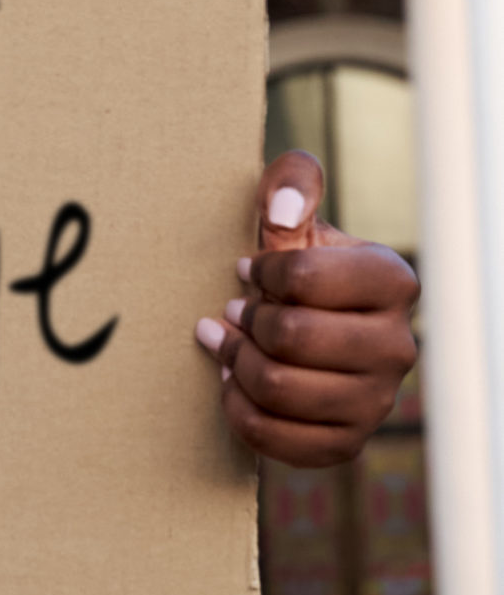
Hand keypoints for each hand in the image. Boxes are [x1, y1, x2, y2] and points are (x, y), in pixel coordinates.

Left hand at [195, 149, 418, 463]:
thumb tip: (282, 210)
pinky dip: (239, 408)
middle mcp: (398, 345)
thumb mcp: (293, 211)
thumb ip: (291, 182)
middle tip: (233, 309)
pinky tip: (231, 381)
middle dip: (247, 319)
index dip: (262, 272)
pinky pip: (277, 439)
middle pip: (292, 337)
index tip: (247, 268)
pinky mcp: (348, 443)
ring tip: (226, 340)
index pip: (304, 277)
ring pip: (280, 388)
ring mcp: (377, 401)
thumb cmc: (295, 262)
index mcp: (392, 280)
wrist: (306, 324)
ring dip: (236, 360)